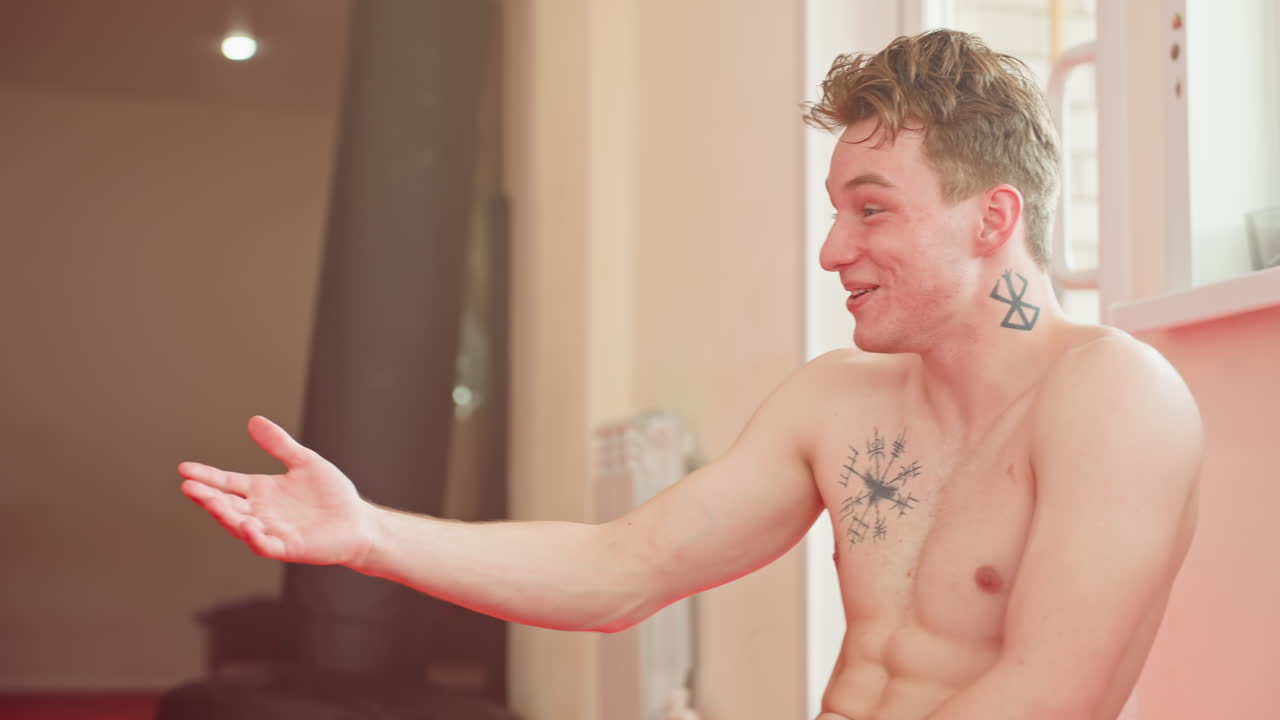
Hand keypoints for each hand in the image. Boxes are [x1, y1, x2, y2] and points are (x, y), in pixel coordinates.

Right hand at [179, 416, 375, 566]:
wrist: (357, 520)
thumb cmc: (331, 494)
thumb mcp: (304, 462)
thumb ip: (279, 444)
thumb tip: (254, 420)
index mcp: (261, 491)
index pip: (227, 483)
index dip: (206, 477)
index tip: (184, 469)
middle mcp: (261, 512)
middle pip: (227, 505)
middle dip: (207, 497)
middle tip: (188, 487)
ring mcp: (272, 531)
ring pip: (240, 526)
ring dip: (225, 516)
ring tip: (212, 503)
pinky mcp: (288, 547)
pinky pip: (266, 545)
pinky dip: (256, 538)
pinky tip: (249, 526)